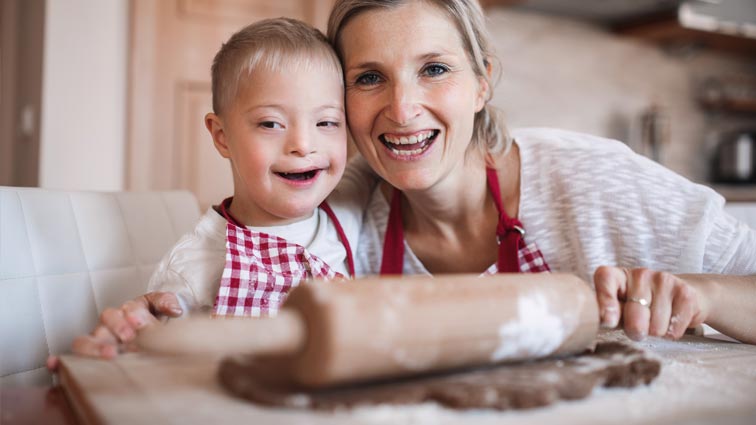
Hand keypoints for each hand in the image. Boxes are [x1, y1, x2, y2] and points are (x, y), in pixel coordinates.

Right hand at [47, 292, 182, 371]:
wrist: (158, 335)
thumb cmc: (157, 320)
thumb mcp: (164, 308)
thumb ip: (168, 303)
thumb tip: (174, 309)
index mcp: (130, 310)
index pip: (126, 309)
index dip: (131, 314)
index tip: (139, 321)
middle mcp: (112, 324)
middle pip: (105, 321)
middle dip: (116, 327)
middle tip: (130, 337)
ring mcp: (100, 341)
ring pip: (86, 340)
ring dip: (94, 347)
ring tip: (110, 354)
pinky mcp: (93, 357)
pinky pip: (72, 359)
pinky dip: (61, 361)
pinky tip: (55, 364)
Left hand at [593, 266, 708, 340]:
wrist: (679, 298)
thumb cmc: (641, 307)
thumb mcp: (621, 309)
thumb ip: (610, 314)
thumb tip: (605, 321)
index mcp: (618, 276)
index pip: (605, 279)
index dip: (605, 301)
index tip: (608, 321)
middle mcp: (640, 274)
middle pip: (634, 314)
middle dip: (635, 330)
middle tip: (638, 328)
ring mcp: (663, 280)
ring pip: (655, 327)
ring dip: (656, 332)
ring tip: (656, 321)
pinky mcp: (684, 292)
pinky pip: (673, 329)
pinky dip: (672, 333)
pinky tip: (671, 320)